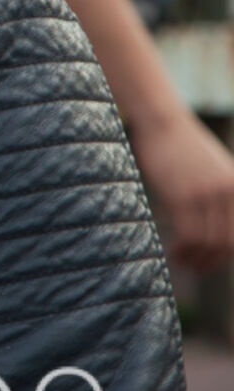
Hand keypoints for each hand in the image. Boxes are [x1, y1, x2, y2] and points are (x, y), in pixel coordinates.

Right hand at [131, 108, 233, 272]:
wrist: (162, 122)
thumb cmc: (185, 146)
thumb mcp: (216, 169)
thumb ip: (224, 194)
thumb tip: (220, 225)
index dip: (228, 256)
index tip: (211, 263)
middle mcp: (229, 193)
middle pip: (228, 244)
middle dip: (213, 262)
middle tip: (196, 268)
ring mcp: (206, 195)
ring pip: (208, 243)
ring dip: (195, 260)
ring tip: (182, 262)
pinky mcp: (182, 196)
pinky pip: (188, 236)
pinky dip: (182, 251)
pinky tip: (172, 251)